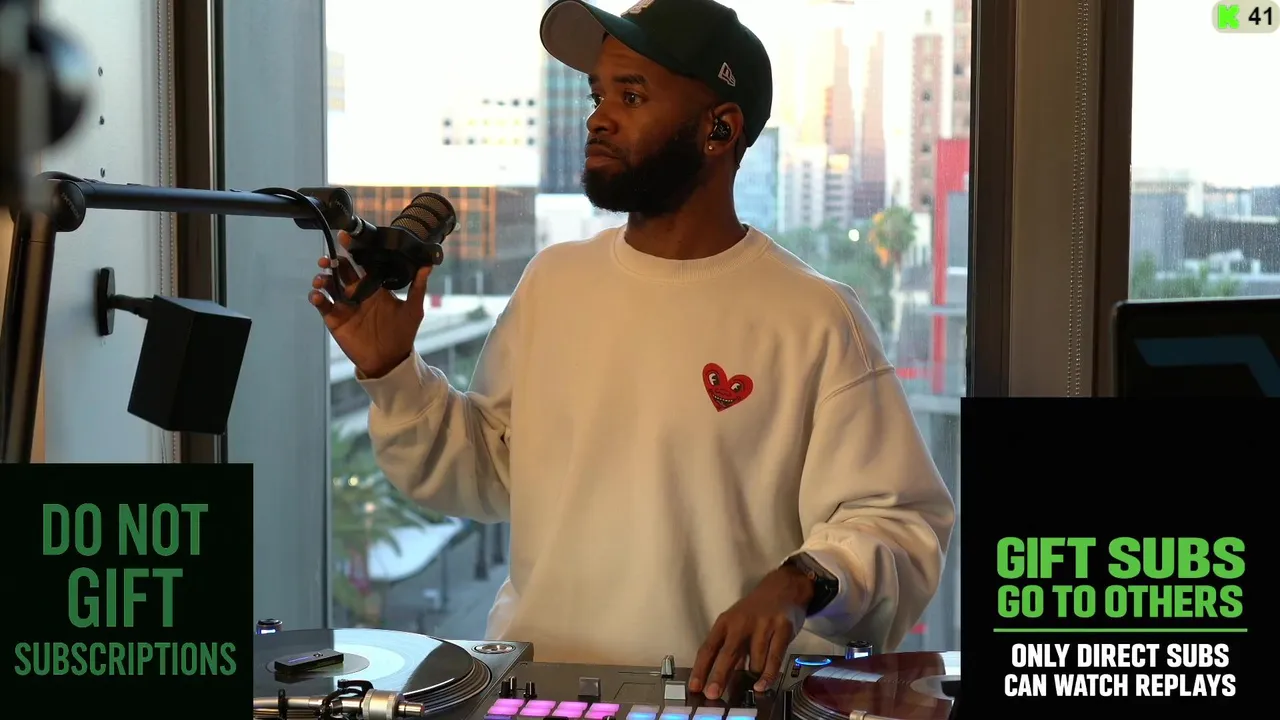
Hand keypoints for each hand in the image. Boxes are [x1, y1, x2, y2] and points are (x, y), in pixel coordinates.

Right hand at [310, 231, 431, 378]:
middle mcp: (358, 292)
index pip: (362, 264)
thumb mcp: (413, 309)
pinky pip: (322, 306)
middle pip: (341, 271)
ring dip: (322, 278)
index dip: (353, 251)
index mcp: (375, 287)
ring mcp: (345, 305)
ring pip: (329, 285)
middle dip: (332, 262)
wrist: (390, 359)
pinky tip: (318, 296)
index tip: (346, 237)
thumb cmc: (403, 333)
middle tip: (328, 259)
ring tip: (322, 278)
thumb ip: (417, 287)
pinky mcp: (334, 319)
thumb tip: (427, 265)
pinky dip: (317, 298)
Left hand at [689, 566, 813, 698]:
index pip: (708, 647)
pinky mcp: (783, 628)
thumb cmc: (755, 611)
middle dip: (718, 675)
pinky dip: (768, 674)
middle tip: (712, 694)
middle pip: (728, 653)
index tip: (694, 687)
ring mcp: (763, 625)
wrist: (783, 588)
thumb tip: (721, 680)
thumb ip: (730, 649)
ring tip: (746, 690)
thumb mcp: (736, 624)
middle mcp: (742, 623)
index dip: (700, 669)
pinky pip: (774, 657)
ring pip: (754, 659)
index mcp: (725, 622)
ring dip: (749, 678)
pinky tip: (762, 685)